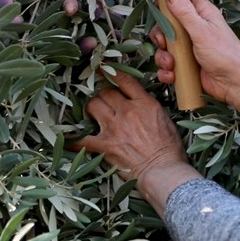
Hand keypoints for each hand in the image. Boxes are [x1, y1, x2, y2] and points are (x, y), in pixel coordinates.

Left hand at [72, 73, 188, 182]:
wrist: (163, 171)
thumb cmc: (170, 149)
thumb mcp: (165, 120)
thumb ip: (149, 108)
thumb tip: (139, 103)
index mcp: (144, 104)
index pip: (124, 81)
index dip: (112, 73)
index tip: (104, 69)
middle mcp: (127, 112)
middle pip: (105, 92)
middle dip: (103, 95)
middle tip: (104, 102)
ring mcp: (114, 128)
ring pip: (93, 106)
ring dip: (92, 108)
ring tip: (93, 114)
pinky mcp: (105, 145)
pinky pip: (83, 139)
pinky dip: (75, 140)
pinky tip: (69, 140)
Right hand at [151, 0, 239, 107]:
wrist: (235, 84)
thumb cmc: (225, 54)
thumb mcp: (202, 30)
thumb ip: (185, 12)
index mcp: (202, 14)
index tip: (159, 3)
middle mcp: (195, 28)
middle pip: (168, 22)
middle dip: (161, 34)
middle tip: (165, 42)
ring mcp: (190, 47)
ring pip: (166, 45)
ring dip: (163, 56)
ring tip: (172, 64)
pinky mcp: (186, 65)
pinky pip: (168, 65)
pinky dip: (167, 71)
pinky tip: (172, 75)